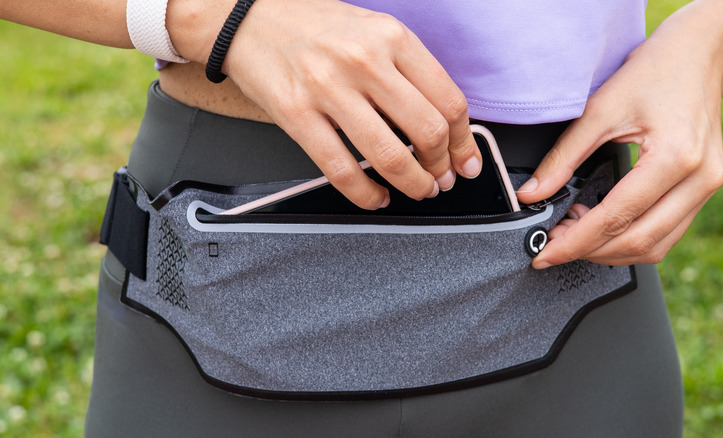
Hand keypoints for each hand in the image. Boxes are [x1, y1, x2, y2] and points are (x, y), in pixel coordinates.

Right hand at [169, 0, 480, 209]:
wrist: (245, 17)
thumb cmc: (311, 25)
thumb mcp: (372, 30)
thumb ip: (407, 70)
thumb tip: (440, 123)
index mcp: (392, 37)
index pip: (448, 100)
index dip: (463, 141)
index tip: (465, 160)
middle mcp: (365, 61)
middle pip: (427, 131)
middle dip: (441, 167)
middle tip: (441, 179)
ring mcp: (329, 89)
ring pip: (389, 156)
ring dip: (412, 184)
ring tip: (416, 190)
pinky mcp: (297, 115)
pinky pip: (342, 170)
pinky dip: (367, 194)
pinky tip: (376, 196)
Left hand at [515, 11, 722, 267]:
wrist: (697, 56)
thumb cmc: (653, 73)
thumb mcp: (599, 110)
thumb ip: (563, 158)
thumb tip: (531, 195)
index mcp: (674, 158)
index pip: (617, 217)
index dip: (576, 242)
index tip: (545, 254)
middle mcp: (699, 179)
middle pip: (638, 241)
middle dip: (589, 251)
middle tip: (552, 246)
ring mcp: (707, 187)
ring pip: (655, 246)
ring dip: (610, 251)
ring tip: (573, 235)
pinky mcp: (704, 190)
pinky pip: (666, 233)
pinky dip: (630, 239)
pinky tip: (601, 226)